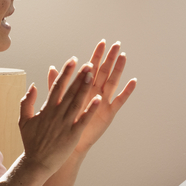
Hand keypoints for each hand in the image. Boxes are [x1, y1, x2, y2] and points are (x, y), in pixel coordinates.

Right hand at [17, 58, 101, 176]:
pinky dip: (91, 109)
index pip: (57, 86)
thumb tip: (33, 85)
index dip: (66, 72)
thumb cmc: (31, 142)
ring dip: (85, 88)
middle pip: (69, 91)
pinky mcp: (73, 134)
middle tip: (89, 62)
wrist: (36, 163)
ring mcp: (65, 124)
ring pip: (77, 102)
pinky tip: (99, 98)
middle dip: (79, 76)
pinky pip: (83, 119)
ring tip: (93, 74)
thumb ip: (27, 101)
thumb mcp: (23, 120)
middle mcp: (56, 114)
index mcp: (46, 109)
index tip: (73, 60)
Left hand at [46, 40, 135, 155]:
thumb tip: (52, 68)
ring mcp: (103, 101)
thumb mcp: (58, 101)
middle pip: (104, 71)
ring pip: (112, 82)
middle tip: (116, 44)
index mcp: (84, 88)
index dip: (97, 55)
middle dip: (110, 58)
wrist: (68, 143)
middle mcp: (96, 92)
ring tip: (123, 56)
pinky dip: (126, 91)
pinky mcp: (109, 113)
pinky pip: (119, 100)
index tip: (101, 43)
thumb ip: (57, 85)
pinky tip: (133, 81)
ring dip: (118, 69)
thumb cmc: (64, 123)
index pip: (92, 68)